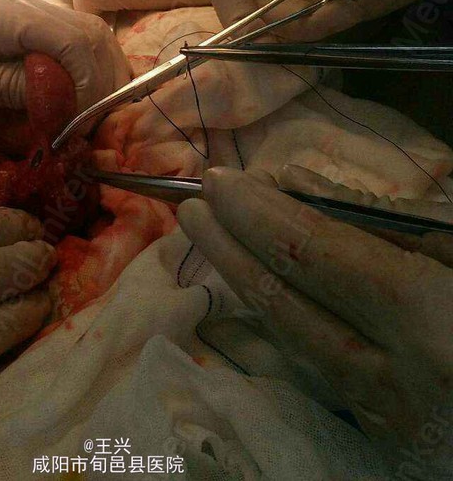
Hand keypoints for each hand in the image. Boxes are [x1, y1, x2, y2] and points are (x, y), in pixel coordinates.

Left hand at [0, 0, 129, 119]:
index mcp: (5, 14)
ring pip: (89, 37)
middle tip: (94, 127)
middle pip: (91, 33)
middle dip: (104, 81)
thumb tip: (62, 97)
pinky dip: (87, 74)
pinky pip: (73, 46)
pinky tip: (82, 102)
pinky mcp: (28, 32)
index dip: (90, 82)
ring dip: (101, 77)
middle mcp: (25, 6)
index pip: (72, 38)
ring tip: (91, 119)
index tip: (82, 124)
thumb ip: (7, 84)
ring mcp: (29, 15)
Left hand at [178, 167, 452, 471]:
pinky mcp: (384, 440)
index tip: (222, 180)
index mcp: (429, 317)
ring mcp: (388, 418)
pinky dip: (272, 334)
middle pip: (286, 302)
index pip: (313, 253)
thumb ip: (385, 217)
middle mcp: (397, 375)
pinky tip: (246, 303)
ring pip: (289, 344)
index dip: (258, 213)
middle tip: (192, 203)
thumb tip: (297, 185)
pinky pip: (312, 377)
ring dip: (240, 286)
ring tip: (207, 240)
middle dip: (230, 247)